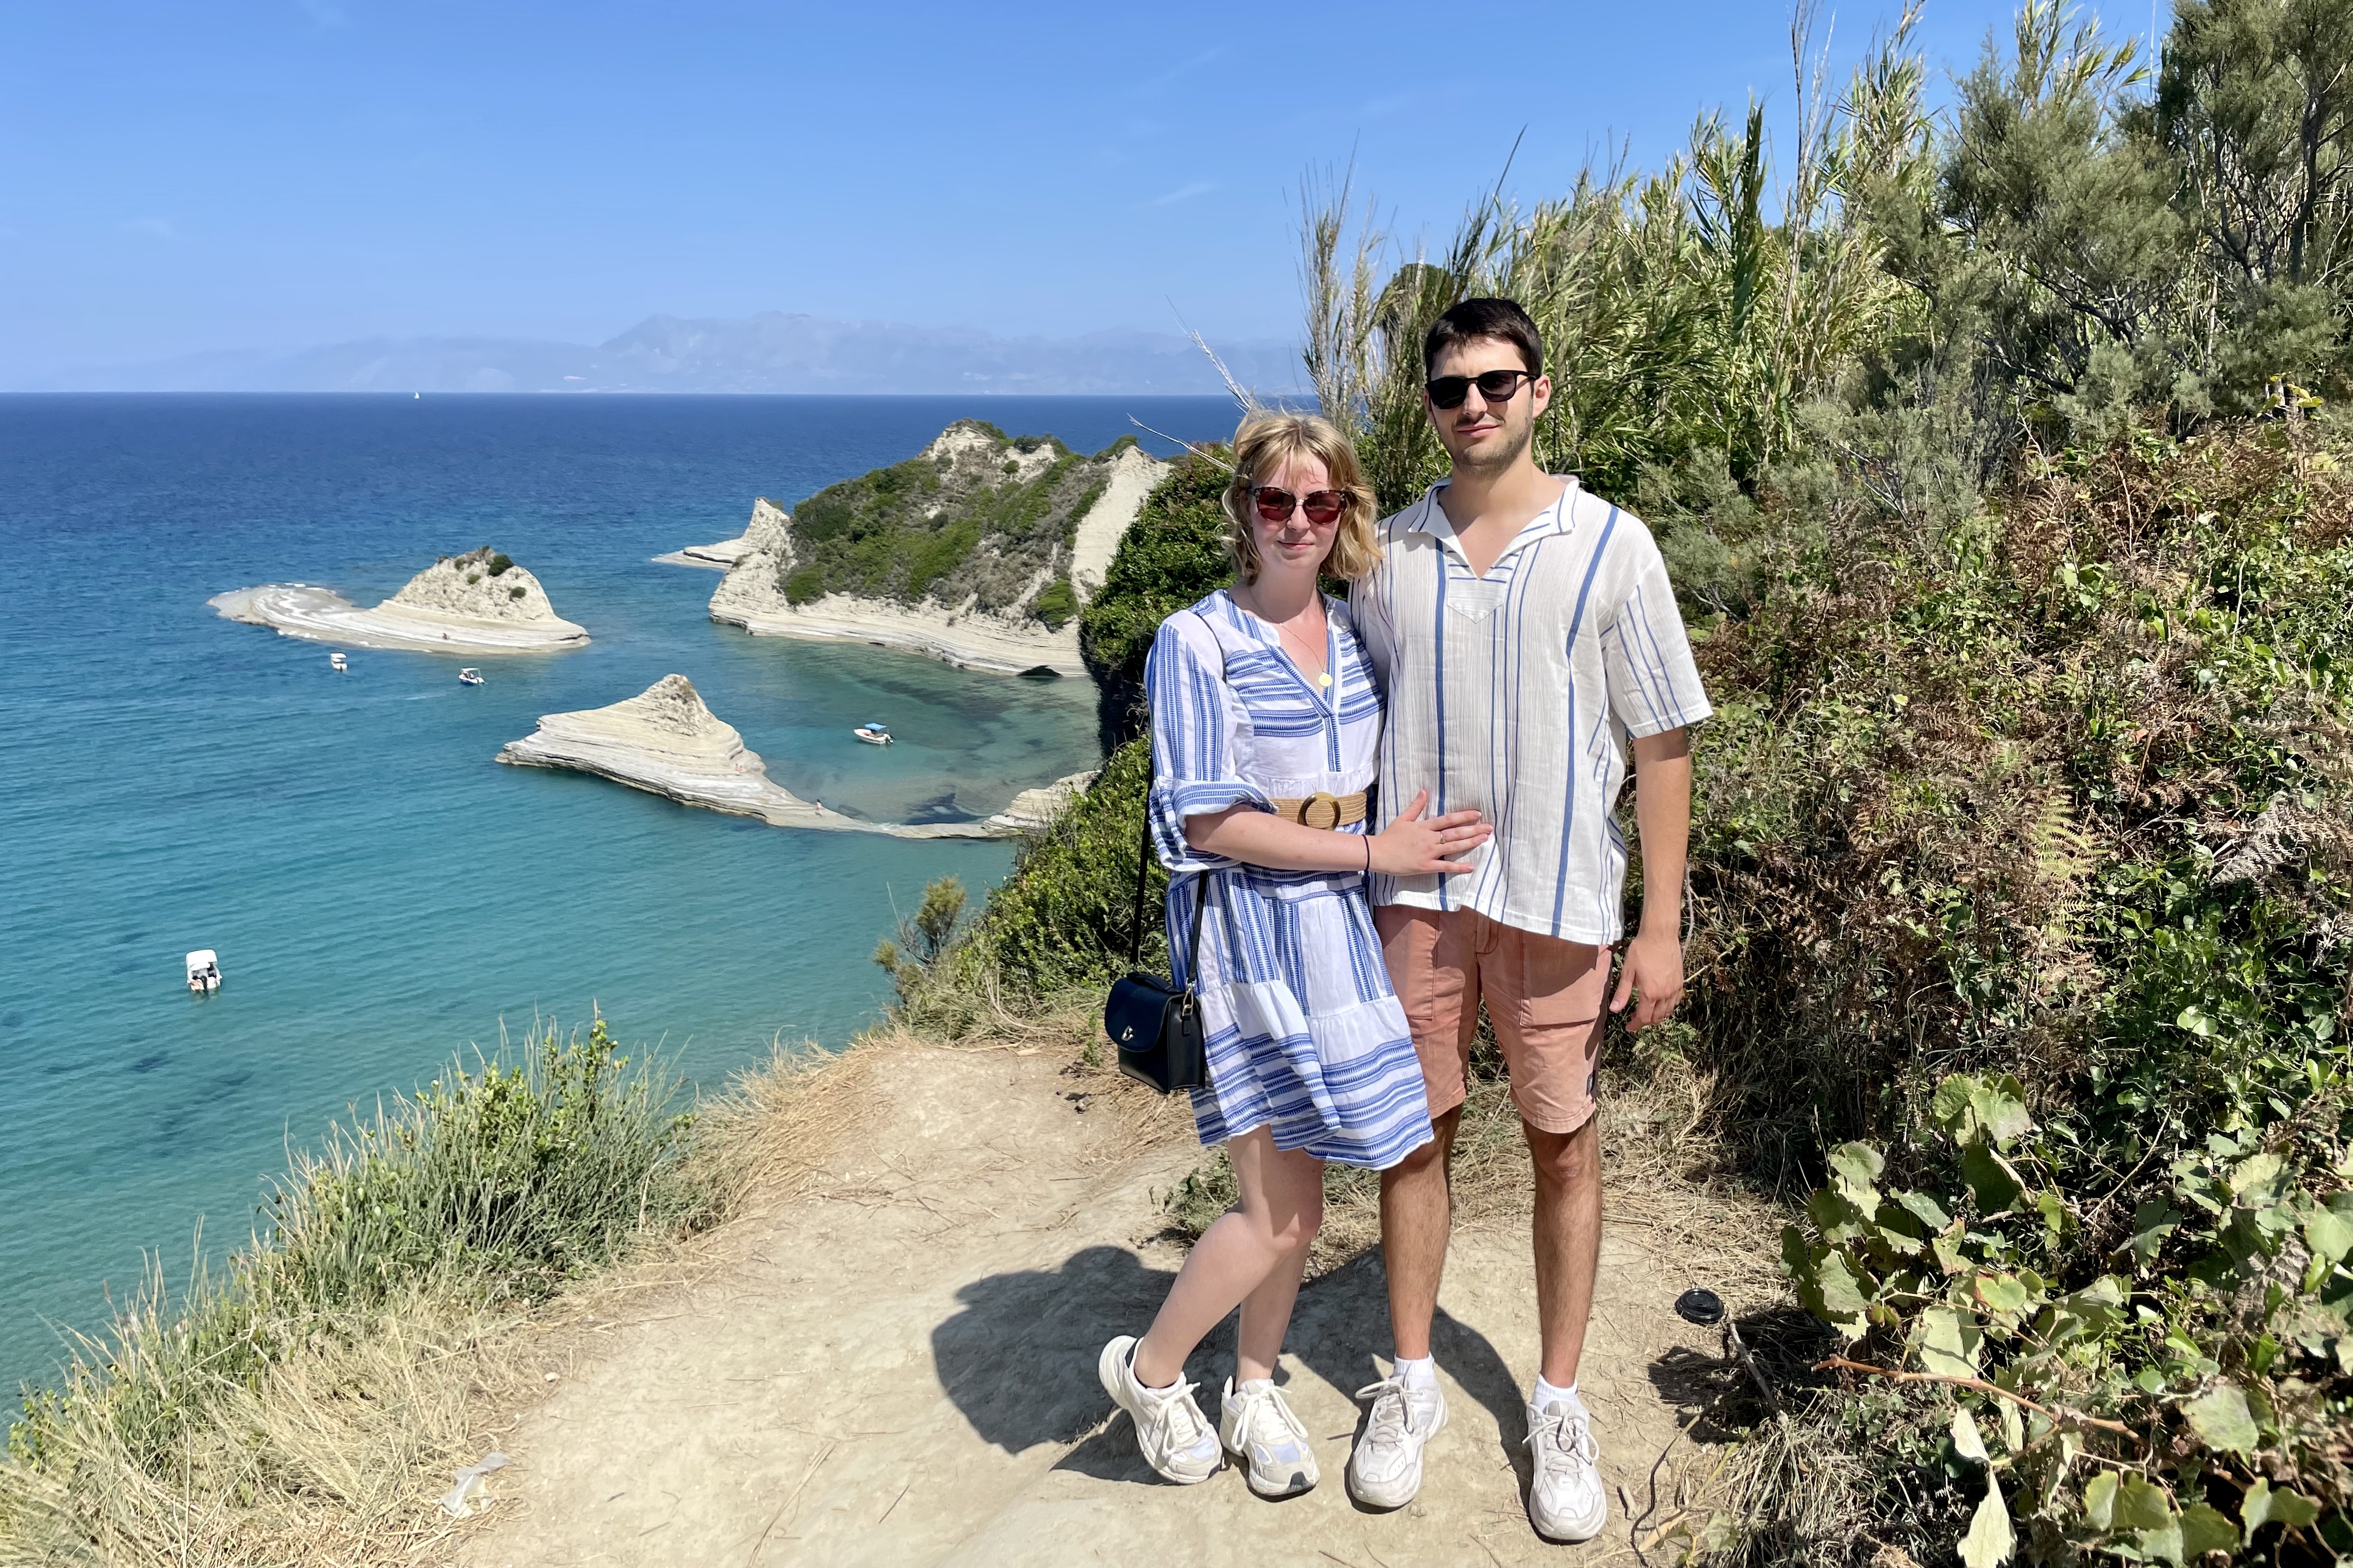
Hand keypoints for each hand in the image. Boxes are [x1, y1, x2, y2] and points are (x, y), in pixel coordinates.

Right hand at [1368, 789, 1490, 876]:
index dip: (1464, 816)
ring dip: (1470, 843)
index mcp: (1424, 826)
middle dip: (1474, 829)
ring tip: (1484, 839)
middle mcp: (1429, 838)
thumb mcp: (1403, 818)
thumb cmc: (1390, 836)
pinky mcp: (1426, 866)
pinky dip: (1459, 867)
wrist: (1378, 853)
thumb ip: (1416, 805)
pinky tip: (1471, 866)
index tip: (1477, 814)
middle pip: (1455, 833)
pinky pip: (1445, 867)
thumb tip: (1425, 791)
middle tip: (1489, 827)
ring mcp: (1429, 853)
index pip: (1448, 819)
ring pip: (1453, 847)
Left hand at [1610, 926, 1684, 1030]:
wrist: (1660, 935)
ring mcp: (1675, 989)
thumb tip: (1615, 1010)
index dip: (1635, 1025)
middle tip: (1634, 1018)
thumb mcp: (1627, 972)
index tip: (1628, 1027)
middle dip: (1645, 1022)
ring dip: (1657, 1017)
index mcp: (1650, 994)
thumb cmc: (1641, 951)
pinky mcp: (1680, 982)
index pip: (1644, 1018)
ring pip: (1668, 1012)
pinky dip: (1668, 1008)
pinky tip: (1661, 1004)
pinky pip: (1676, 1002)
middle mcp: (1665, 995)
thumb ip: (1622, 993)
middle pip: (1657, 1018)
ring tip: (1646, 1012)